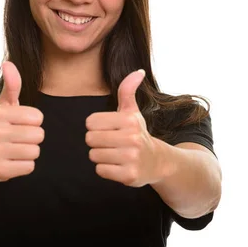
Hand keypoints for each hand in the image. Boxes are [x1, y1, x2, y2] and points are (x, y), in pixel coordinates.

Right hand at [0, 61, 43, 181]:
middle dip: (33, 137)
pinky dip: (24, 166)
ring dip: (29, 152)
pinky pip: (29, 167)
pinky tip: (12, 161)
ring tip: (15, 149)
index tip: (20, 124)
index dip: (33, 121)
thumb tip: (9, 63)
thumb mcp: (4, 106)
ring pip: (35, 151)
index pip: (38, 117)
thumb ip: (12, 85)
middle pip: (38, 135)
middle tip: (18, 139)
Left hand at [85, 70, 162, 187]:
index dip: (96, 126)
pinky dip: (105, 169)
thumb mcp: (132, 112)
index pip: (90, 122)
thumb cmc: (138, 133)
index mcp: (129, 120)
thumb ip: (128, 90)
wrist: (157, 161)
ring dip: (100, 156)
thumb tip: (139, 71)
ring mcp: (131, 158)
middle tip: (111, 143)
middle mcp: (132, 138)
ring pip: (94, 155)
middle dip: (97, 142)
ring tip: (114, 154)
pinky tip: (118, 165)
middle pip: (90, 139)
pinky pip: (100, 170)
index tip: (109, 129)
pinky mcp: (129, 175)